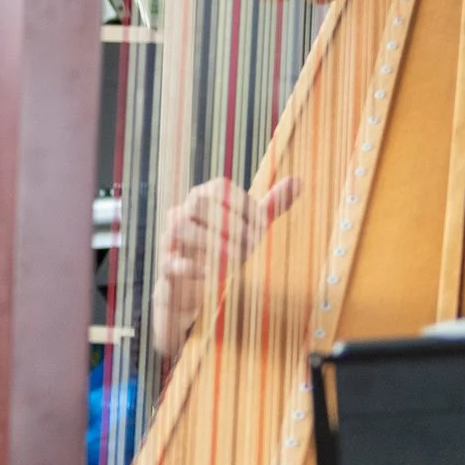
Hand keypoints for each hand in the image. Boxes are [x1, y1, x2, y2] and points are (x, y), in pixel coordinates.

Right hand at [150, 175, 300, 362]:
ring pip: (180, 227)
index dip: (243, 203)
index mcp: (203, 198)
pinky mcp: (166, 266)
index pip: (220, 188)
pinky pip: (171, 262)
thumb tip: (298, 181)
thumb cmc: (223, 247)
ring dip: (211, 242)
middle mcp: (183, 213)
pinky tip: (215, 274)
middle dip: (229, 222)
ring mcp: (171, 240)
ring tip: (236, 259)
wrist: (194, 283)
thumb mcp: (249, 227)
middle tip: (252, 244)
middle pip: (197, 201)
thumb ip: (271, 206)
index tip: (262, 225)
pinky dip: (194, 268)